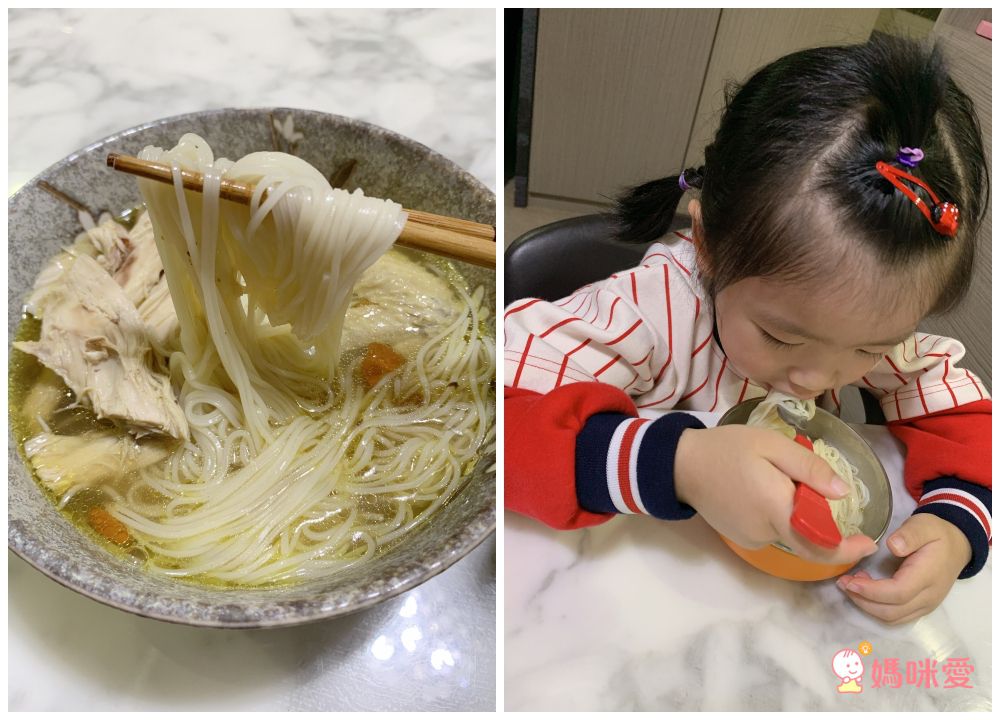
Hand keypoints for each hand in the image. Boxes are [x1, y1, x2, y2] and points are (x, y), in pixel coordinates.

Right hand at [675, 425, 877, 565]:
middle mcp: (766, 532)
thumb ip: (810, 470)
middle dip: (817, 517)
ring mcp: (751, 538)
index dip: (847, 549)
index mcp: (777, 509)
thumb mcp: (772, 445)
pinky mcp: (741, 538)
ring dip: (794, 513)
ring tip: (773, 479)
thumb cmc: (728, 449)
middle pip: (807, 536)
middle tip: (801, 481)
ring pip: (789, 532)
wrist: (681, 464)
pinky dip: (777, 516)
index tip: (868, 543)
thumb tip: (844, 494)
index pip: (821, 544)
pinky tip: (760, 491)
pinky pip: (772, 531)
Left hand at [836, 513, 971, 624]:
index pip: (898, 593)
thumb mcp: (924, 525)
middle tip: (843, 582)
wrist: (957, 547)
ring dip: (867, 606)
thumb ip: (910, 535)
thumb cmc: (937, 534)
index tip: (850, 581)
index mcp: (928, 576)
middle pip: (892, 612)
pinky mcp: (920, 608)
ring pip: (892, 618)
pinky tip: (864, 590)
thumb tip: (893, 546)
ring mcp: (925, 606)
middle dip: (863, 600)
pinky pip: (895, 617)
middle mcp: (928, 597)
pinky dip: (875, 608)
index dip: (872, 591)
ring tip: (851, 584)